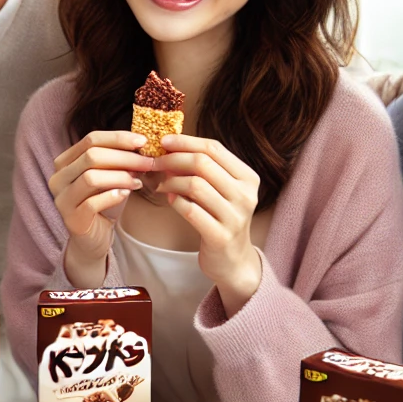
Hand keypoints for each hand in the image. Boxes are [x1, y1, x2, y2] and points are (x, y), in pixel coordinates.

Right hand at [49, 131, 154, 286]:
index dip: (118, 138)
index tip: (143, 141)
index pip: (91, 140)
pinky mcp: (71, 219)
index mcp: (65, 162)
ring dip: (120, 176)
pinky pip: (92, 203)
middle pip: (92, 156)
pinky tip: (127, 194)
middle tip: (148, 162)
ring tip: (139, 181)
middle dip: (124, 157)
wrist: (93, 238)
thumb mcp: (111, 177)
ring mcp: (62, 199)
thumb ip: (120, 161)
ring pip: (91, 178)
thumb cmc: (103, 203)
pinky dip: (112, 196)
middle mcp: (58, 178)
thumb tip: (143, 145)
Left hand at [154, 134, 262, 313]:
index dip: (186, 141)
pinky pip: (190, 210)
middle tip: (155, 163)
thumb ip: (204, 170)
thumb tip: (170, 147)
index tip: (163, 141)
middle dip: (173, 159)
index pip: (214, 148)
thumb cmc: (221, 218)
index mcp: (248, 178)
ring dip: (171, 181)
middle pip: (202, 163)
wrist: (233, 260)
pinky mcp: (220, 236)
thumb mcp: (221, 190)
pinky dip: (175, 201)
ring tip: (161, 184)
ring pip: (194, 185)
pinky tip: (169, 199)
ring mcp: (234, 216)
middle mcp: (245, 195)